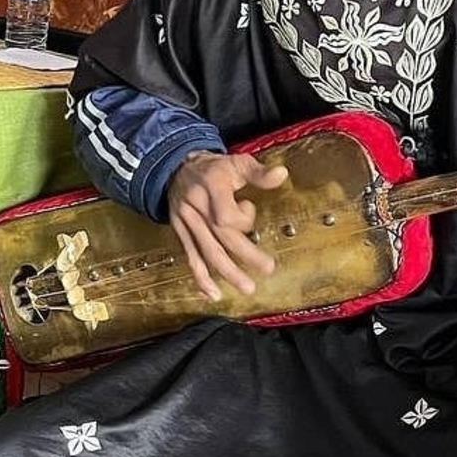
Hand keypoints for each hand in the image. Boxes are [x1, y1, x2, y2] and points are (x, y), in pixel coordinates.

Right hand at [168, 149, 288, 301]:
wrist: (174, 169)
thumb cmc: (212, 168)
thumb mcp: (236, 162)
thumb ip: (258, 172)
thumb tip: (281, 174)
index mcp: (212, 186)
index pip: (225, 214)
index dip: (242, 218)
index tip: (249, 207)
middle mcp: (197, 206)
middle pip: (222, 237)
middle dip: (246, 255)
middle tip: (268, 268)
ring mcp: (187, 221)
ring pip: (208, 251)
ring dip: (228, 272)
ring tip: (246, 287)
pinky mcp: (181, 233)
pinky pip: (191, 257)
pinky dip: (201, 277)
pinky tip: (213, 293)